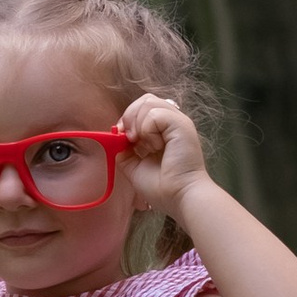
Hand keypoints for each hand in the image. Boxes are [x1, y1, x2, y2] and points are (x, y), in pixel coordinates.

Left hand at [118, 90, 211, 220]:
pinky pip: (155, 113)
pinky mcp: (181, 124)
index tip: (123, 138)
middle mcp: (172, 123)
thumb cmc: (163, 188)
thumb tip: (115, 140)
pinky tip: (156, 146)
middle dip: (130, 116)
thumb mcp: (135, 167)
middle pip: (145, 100)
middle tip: (130, 139)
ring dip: (138, 123)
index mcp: (164, 131)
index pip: (142, 108)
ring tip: (145, 144)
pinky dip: (148, 129)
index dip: (128, 119)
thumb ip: (125, 152)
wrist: (179, 197)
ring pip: (148, 102)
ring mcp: (178, 122)